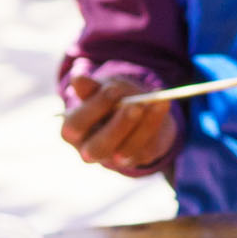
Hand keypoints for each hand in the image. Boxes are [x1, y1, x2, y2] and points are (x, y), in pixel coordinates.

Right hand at [61, 70, 180, 173]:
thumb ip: (90, 87)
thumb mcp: (100, 88)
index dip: (93, 109)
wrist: (139, 108)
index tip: (112, 89)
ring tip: (154, 102)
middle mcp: (90, 150)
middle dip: (117, 127)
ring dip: (142, 126)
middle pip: (97, 148)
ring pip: (126, 151)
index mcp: (73, 131)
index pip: (75, 127)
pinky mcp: (140, 159)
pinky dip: (156, 124)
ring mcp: (115, 159)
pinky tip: (163, 104)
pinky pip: (148, 147)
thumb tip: (78, 78)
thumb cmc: (111, 98)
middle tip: (134, 106)